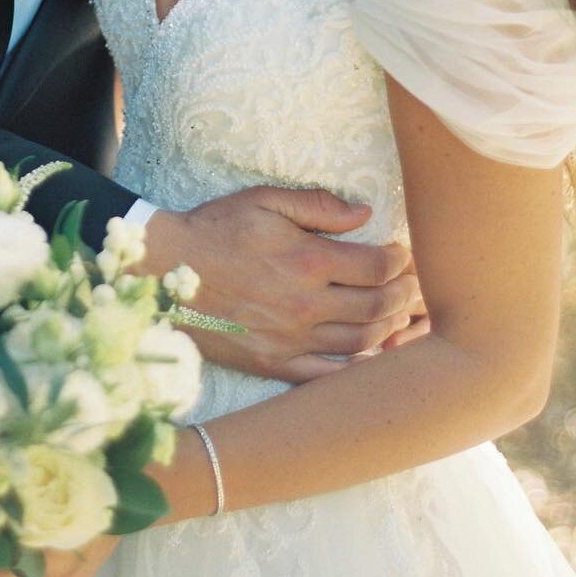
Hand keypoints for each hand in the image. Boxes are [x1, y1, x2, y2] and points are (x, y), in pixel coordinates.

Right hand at [144, 187, 422, 382]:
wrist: (164, 271)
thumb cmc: (215, 229)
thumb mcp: (264, 200)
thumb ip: (318, 205)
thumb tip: (365, 214)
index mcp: (308, 260)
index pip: (378, 266)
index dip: (400, 260)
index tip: (403, 253)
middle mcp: (306, 304)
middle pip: (378, 306)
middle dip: (404, 294)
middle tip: (411, 285)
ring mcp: (291, 339)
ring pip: (362, 343)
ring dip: (389, 329)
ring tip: (394, 314)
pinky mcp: (274, 364)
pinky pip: (328, 376)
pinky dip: (356, 370)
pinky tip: (367, 356)